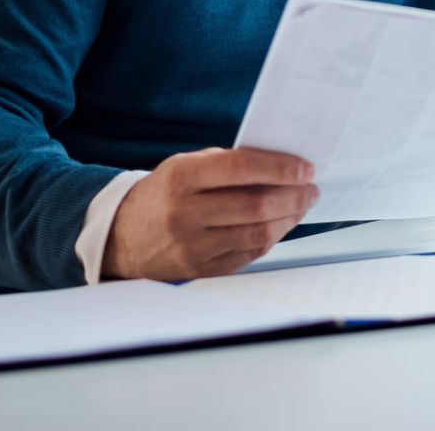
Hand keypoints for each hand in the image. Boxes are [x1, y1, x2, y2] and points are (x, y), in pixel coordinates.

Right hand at [102, 147, 318, 280]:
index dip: (279, 167)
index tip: (305, 168)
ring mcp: (192, 246)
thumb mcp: (184, 166)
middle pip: (255, 205)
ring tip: (302, 205)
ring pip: (257, 234)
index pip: (241, 169)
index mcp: (180, 178)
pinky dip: (272, 238)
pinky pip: (249, 255)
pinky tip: (281, 224)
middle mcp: (184, 213)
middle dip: (293, 195)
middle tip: (311, 188)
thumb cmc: (164, 194)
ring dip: (289, 218)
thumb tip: (280, 165)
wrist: (123, 236)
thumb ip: (227, 163)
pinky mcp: (200, 270)